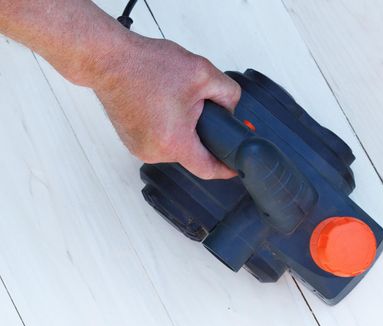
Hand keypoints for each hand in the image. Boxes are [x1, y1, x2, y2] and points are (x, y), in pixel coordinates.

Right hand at [91, 34, 240, 178]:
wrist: (107, 60)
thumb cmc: (144, 66)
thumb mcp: (202, 73)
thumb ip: (228, 94)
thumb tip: (232, 109)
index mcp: (174, 142)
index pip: (208, 169)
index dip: (226, 169)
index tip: (235, 166)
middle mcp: (154, 152)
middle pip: (192, 154)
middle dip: (202, 134)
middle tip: (198, 106)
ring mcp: (140, 148)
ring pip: (176, 147)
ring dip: (184, 130)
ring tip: (177, 102)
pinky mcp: (132, 141)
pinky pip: (160, 141)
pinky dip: (168, 128)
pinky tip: (165, 106)